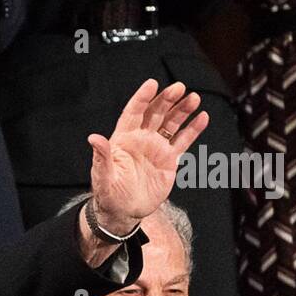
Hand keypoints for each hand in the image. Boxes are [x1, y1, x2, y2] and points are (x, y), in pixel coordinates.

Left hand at [88, 79, 208, 235]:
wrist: (124, 212)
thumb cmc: (109, 194)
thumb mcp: (103, 176)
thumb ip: (101, 157)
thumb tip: (93, 138)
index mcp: (123, 139)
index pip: (133, 113)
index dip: (142, 98)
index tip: (151, 84)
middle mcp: (141, 139)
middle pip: (155, 113)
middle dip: (167, 100)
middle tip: (179, 87)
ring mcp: (156, 148)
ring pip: (171, 123)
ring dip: (182, 110)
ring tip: (194, 98)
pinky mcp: (169, 160)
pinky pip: (183, 141)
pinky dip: (193, 129)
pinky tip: (203, 117)